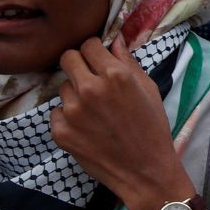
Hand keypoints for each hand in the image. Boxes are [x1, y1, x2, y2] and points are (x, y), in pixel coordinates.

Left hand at [51, 38, 194, 209]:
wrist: (144, 171)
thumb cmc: (152, 128)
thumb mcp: (149, 89)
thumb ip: (128, 61)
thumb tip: (114, 39)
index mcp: (115, 76)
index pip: (89, 44)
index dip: (94, 50)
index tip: (98, 59)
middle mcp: (90, 89)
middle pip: (67, 58)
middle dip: (78, 63)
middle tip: (89, 77)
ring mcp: (72, 111)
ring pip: (62, 86)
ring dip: (74, 92)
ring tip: (93, 110)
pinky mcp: (60, 131)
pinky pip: (57, 112)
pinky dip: (68, 117)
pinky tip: (86, 128)